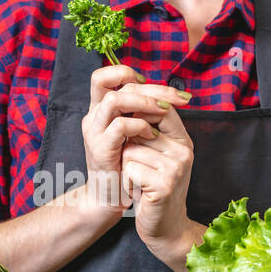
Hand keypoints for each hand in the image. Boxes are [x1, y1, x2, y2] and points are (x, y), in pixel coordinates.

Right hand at [80, 64, 189, 210]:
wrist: (108, 198)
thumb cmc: (124, 165)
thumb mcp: (133, 135)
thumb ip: (141, 114)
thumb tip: (167, 95)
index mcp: (99, 110)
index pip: (105, 76)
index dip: (128, 73)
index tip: (155, 88)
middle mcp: (92, 116)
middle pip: (116, 83)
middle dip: (152, 87)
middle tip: (177, 98)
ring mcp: (93, 132)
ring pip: (114, 100)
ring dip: (144, 103)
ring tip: (164, 112)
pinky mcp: (99, 149)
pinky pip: (119, 127)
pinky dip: (140, 126)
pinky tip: (152, 134)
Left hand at [118, 95, 197, 259]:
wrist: (165, 227)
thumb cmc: (153, 189)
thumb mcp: (156, 156)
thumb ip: (149, 131)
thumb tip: (127, 100)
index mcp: (183, 139)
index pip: (160, 108)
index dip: (137, 111)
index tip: (127, 128)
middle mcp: (184, 150)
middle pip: (139, 128)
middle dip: (129, 145)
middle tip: (136, 166)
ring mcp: (176, 168)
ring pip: (131, 149)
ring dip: (126, 166)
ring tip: (138, 180)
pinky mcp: (164, 185)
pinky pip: (130, 169)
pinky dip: (126, 180)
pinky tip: (137, 190)